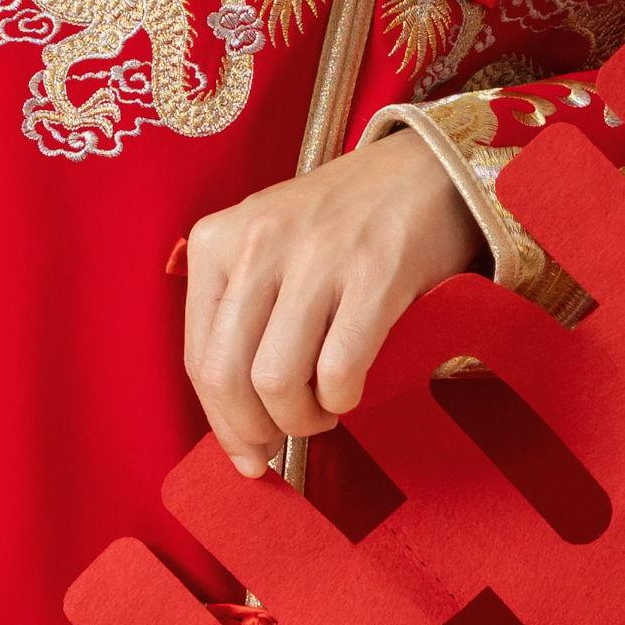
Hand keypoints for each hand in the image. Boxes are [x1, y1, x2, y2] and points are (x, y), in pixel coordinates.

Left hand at [177, 122, 481, 472]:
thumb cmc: (342, 222)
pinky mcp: (374, 272)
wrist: (425, 169)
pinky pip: (338, 368)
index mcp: (217, 241)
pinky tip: (350, 391)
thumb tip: (236, 421)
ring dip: (301, 419)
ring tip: (323, 411)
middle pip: (228, 376)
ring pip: (276, 379)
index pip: (199, 357)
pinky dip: (342, 398)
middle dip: (254, 429)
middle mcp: (257, 243)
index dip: (219, 422)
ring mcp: (316, 256)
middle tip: (283, 439)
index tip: (245, 454)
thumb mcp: (267, 247)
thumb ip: (242, 314)